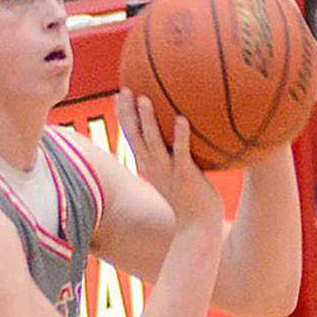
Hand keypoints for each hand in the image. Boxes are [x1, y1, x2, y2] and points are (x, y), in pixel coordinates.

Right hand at [117, 88, 223, 234]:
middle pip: (134, 136)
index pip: (131, 136)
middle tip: (124, 90)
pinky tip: (181, 119)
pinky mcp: (185, 176)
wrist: (197, 226)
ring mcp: (167, 171)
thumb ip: (178, 156)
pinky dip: (180, 136)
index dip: (124, 115)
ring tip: (144, 99)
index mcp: (149, 165)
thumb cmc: (192, 202)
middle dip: (127, 113)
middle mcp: (153, 167)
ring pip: (152, 142)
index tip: (119, 95)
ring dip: (147, 121)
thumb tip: (186, 135)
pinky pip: (180, 153)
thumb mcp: (179, 176)